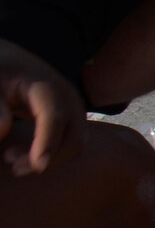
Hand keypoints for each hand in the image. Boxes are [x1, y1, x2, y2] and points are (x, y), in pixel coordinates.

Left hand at [0, 59, 81, 177]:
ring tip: (12, 158)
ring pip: (75, 145)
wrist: (9, 61)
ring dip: (50, 159)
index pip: (55, 116)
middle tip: (12, 164)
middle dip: (49, 158)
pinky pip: (70, 144)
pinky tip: (25, 154)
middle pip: (74, 137)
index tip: (38, 165)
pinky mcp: (70, 119)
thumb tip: (2, 130)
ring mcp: (73, 109)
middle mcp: (67, 98)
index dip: (48, 142)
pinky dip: (51, 154)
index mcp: (46, 85)